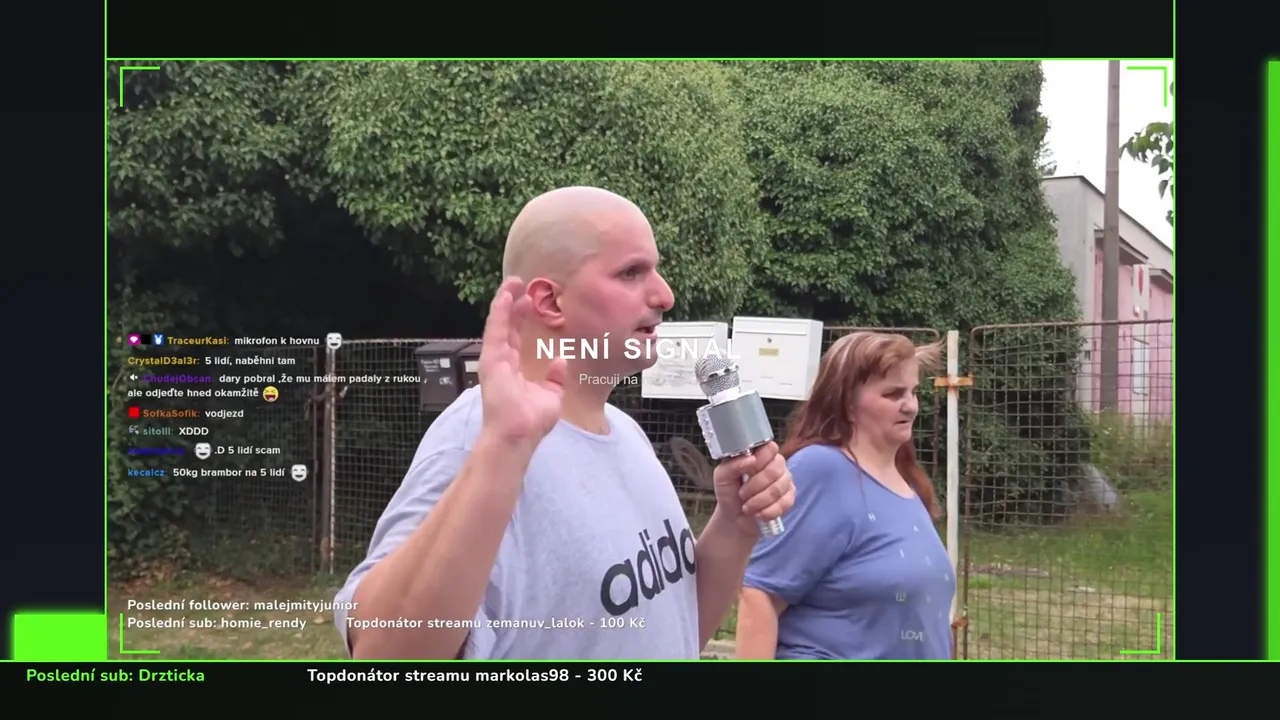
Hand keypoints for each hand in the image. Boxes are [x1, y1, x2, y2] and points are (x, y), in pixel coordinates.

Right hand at [477, 277, 567, 445]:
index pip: (516, 336)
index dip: (522, 317)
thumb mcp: (550, 395)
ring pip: (499, 323)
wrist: (519, 434)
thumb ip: (554, 378)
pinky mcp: (491, 360)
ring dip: (505, 302)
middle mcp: (502, 362)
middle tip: (522, 284)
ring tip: (513, 282)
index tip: (530, 300)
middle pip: (507, 326)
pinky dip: (499, 312)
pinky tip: (505, 296)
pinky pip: (495, 330)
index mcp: (513, 369)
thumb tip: (559, 361)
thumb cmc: (531, 421)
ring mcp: (495, 360)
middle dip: (514, 304)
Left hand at [711, 441, 794, 537]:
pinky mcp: (789, 498)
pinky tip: (758, 514)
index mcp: (759, 455)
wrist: (734, 517)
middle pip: (775, 470)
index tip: (747, 472)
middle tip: (742, 494)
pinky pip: (785, 503)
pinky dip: (768, 511)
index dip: (760, 460)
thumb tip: (751, 459)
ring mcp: (784, 481)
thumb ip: (733, 464)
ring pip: (779, 488)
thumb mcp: (722, 477)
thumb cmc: (729, 493)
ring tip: (747, 507)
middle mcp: (775, 465)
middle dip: (756, 486)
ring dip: (760, 501)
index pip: (770, 448)